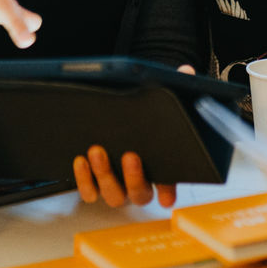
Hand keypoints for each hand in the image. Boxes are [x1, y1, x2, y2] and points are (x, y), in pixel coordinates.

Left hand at [71, 64, 192, 206]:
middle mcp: (139, 182)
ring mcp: (116, 186)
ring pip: (114, 195)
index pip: (170, 184)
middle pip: (140, 194)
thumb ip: (173, 86)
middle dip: (134, 177)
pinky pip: (89, 192)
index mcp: (160, 168)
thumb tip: (185, 71)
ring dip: (105, 176)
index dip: (168, 191)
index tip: (166, 196)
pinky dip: (84, 180)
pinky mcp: (94, 184)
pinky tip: (80, 160)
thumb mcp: (157, 99)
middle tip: (130, 155)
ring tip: (97, 151)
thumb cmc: (139, 116)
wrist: (110, 119)